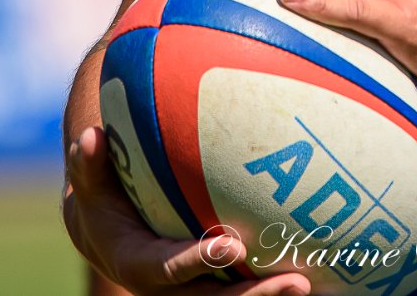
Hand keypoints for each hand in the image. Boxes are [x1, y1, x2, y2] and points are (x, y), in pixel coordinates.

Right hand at [63, 125, 309, 295]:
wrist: (108, 239)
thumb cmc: (103, 203)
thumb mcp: (89, 186)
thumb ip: (89, 166)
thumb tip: (90, 136)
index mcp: (139, 265)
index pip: (170, 269)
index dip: (198, 261)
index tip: (230, 247)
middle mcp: (171, 288)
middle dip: (256, 295)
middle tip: (297, 282)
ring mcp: (196, 290)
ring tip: (320, 286)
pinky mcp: (215, 286)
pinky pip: (249, 286)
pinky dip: (278, 284)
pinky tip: (327, 276)